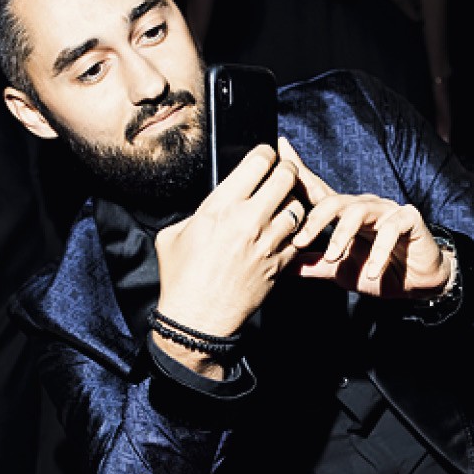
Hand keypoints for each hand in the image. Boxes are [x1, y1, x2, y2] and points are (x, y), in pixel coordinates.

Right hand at [153, 144, 306, 339]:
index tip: (265, 156)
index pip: (258, 162)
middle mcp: (249, 220)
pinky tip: (285, 234)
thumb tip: (209, 207)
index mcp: (221, 206)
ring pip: (299, 207)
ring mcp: (268, 243)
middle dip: (287, 172)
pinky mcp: (279, 265)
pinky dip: (296, 233)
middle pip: (287, 178)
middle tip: (282, 176)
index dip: (265, 154)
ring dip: (294, 203)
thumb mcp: (175, 235)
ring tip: (284, 206)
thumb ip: (197, 213)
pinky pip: (299, 239)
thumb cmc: (181, 278)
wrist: (198, 319)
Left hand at [279, 138, 451, 300]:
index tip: (279, 148)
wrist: (417, 284)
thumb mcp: (339, 272)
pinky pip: (391, 229)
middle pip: (333, 201)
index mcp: (345, 214)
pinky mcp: (408, 219)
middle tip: (299, 242)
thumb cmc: (378, 273)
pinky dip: (379, 252)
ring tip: (333, 257)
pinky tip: (371, 272)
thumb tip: (283, 266)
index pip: (319, 190)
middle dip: (314, 220)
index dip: (300, 170)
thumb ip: (314, 266)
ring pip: (358, 211)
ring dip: (342, 234)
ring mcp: (386, 210)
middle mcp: (364, 206)